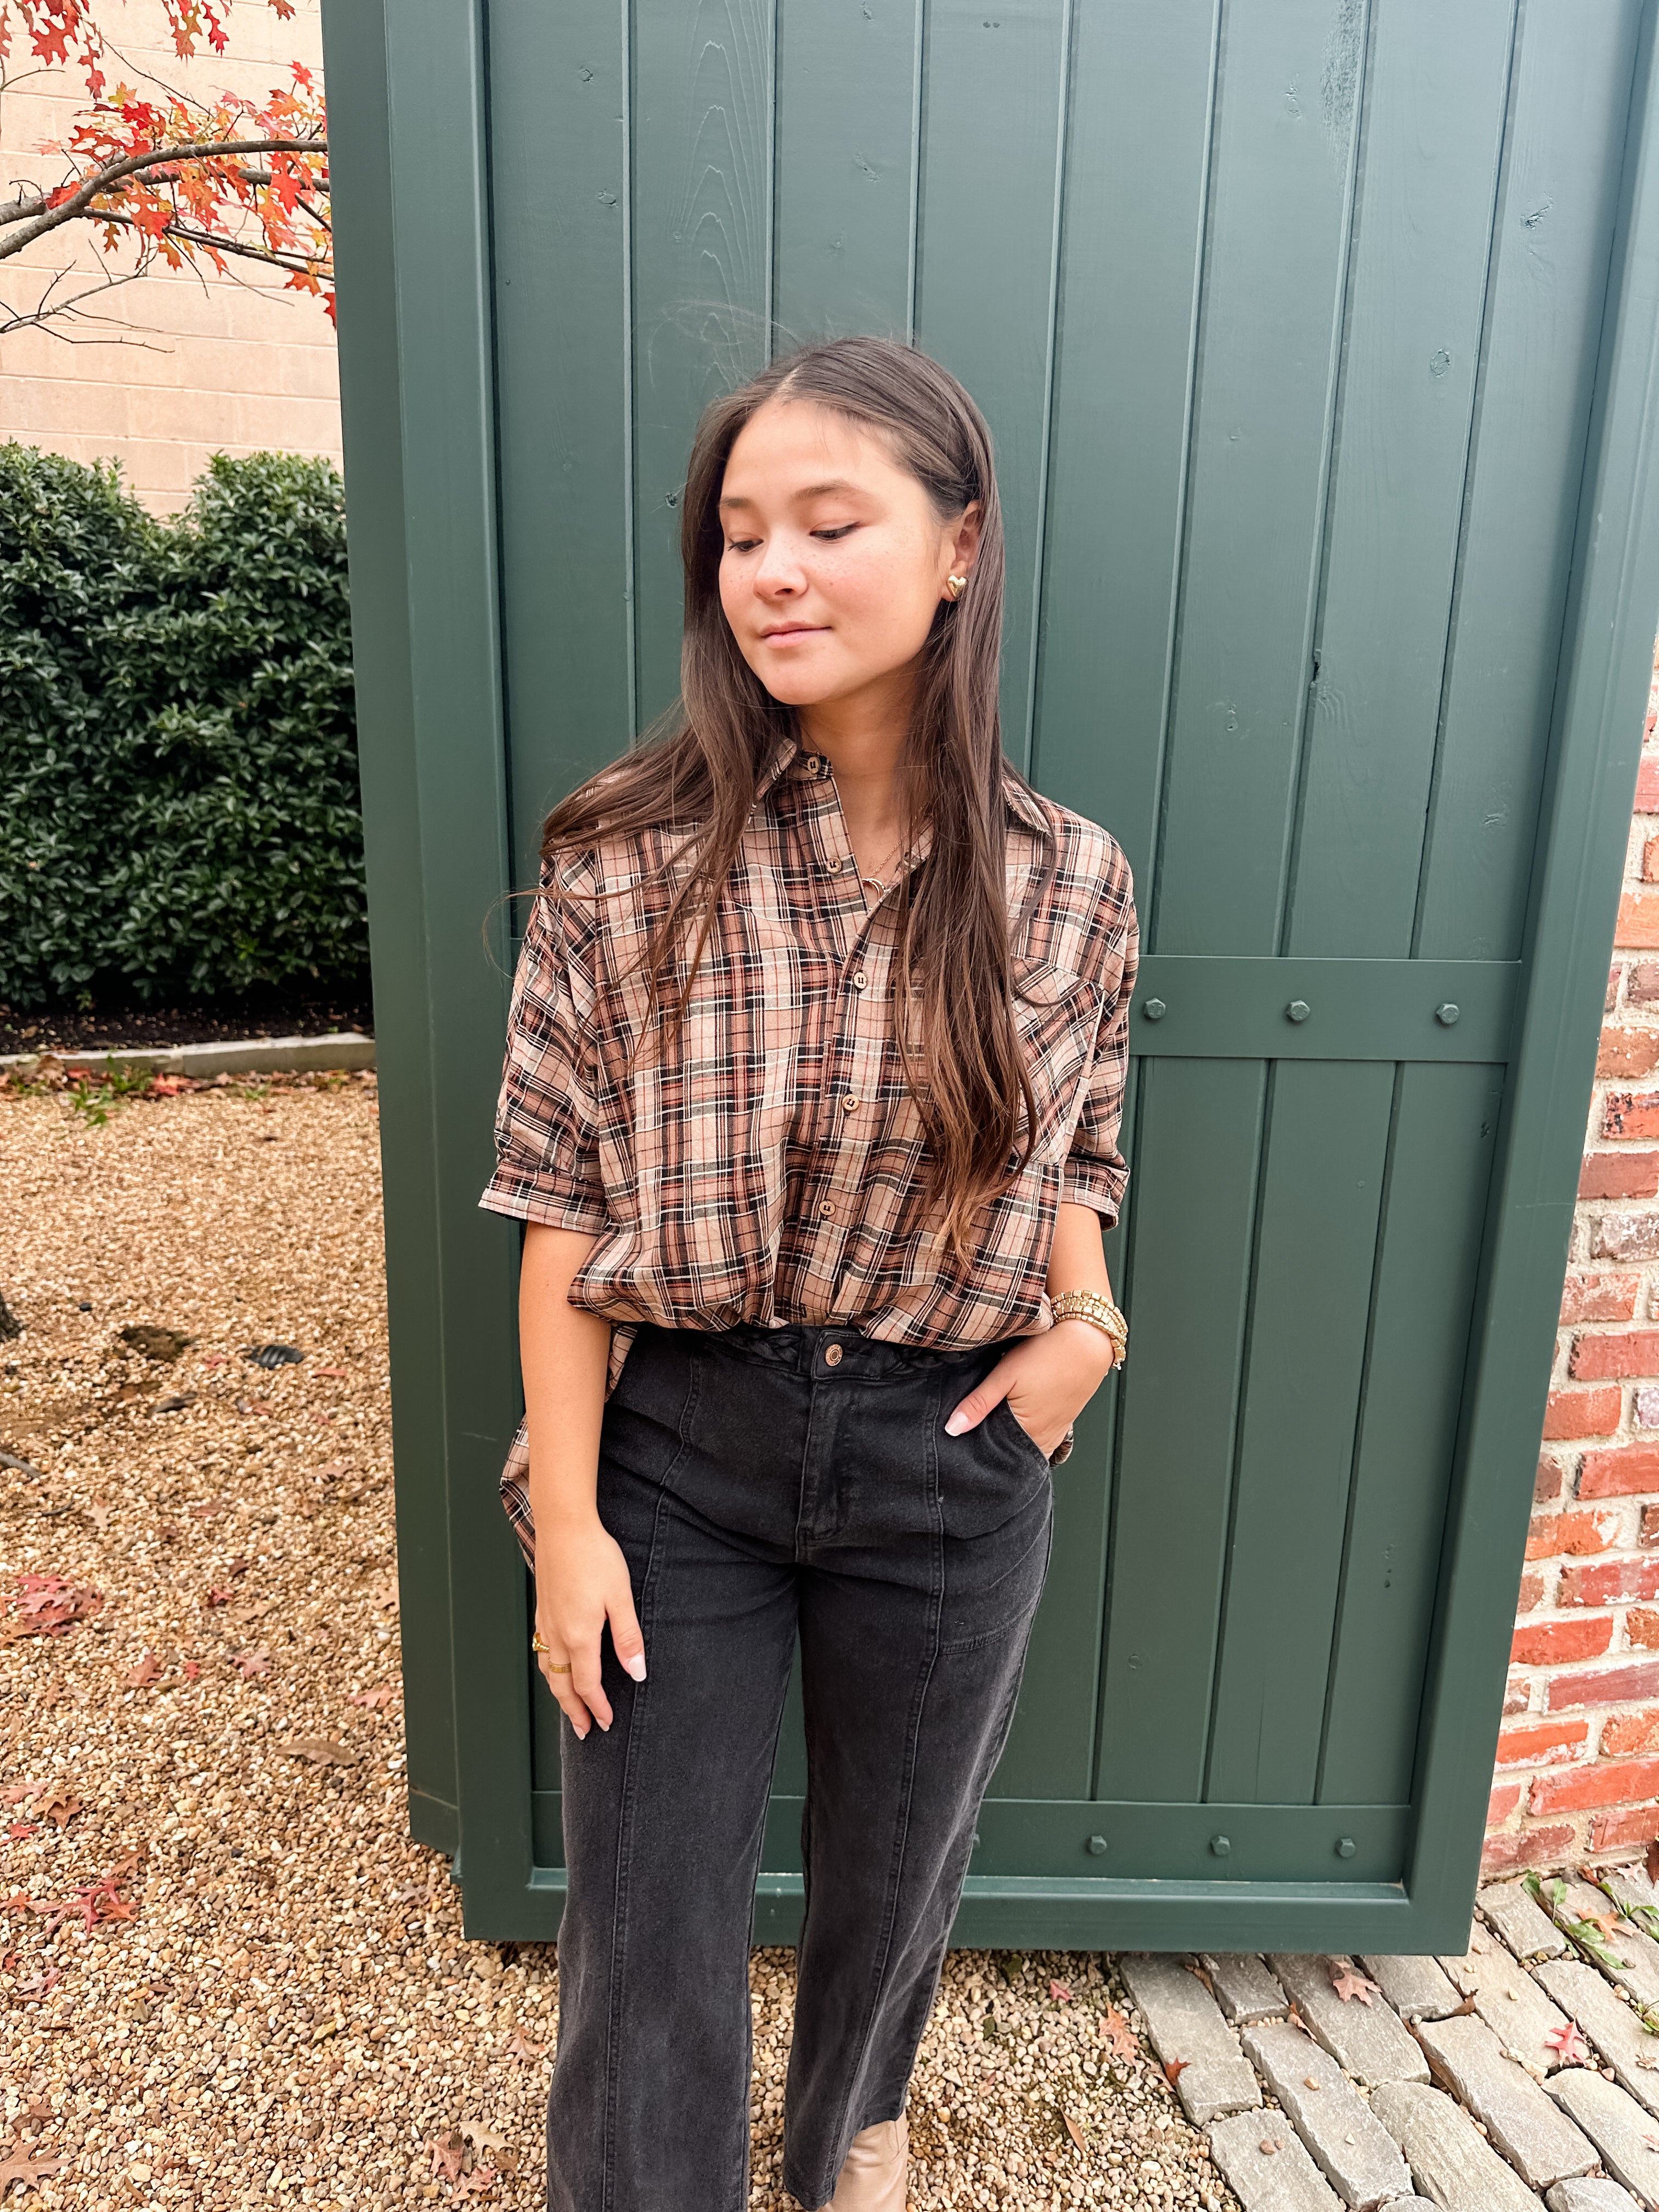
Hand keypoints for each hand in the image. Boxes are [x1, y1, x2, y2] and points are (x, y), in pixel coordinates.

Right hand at [532, 1513, 646, 1739]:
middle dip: (573, 1710)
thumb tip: (637, 1672)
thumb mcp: (620, 1597)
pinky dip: (549, 1669)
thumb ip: (628, 1637)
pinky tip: (554, 1665)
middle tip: (583, 1730)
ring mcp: (546, 1621)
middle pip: (562, 1684)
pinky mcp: (542, 1608)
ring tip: (568, 1705)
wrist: (563, 1526)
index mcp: (579, 1636)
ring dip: (559, 1692)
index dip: (597, 1707)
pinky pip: (541, 1650)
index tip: (606, 1723)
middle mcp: (557, 1634)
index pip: (587, 1684)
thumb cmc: (594, 1556)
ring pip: (549, 1669)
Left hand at [943, 1320, 1117, 1459]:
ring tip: (993, 1427)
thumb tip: (952, 1429)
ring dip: (1010, 1442)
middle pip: (1011, 1454)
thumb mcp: (1005, 1374)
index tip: (961, 1443)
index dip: (977, 1449)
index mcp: (1026, 1431)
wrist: (1087, 1341)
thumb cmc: (1046, 1354)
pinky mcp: (1062, 1425)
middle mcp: (1043, 1439)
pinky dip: (1026, 1436)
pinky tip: (1017, 1422)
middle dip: (992, 1448)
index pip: (995, 1455)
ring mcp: (1055, 1434)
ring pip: (1026, 1449)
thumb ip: (978, 1403)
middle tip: (973, 1434)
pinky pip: (1041, 1441)